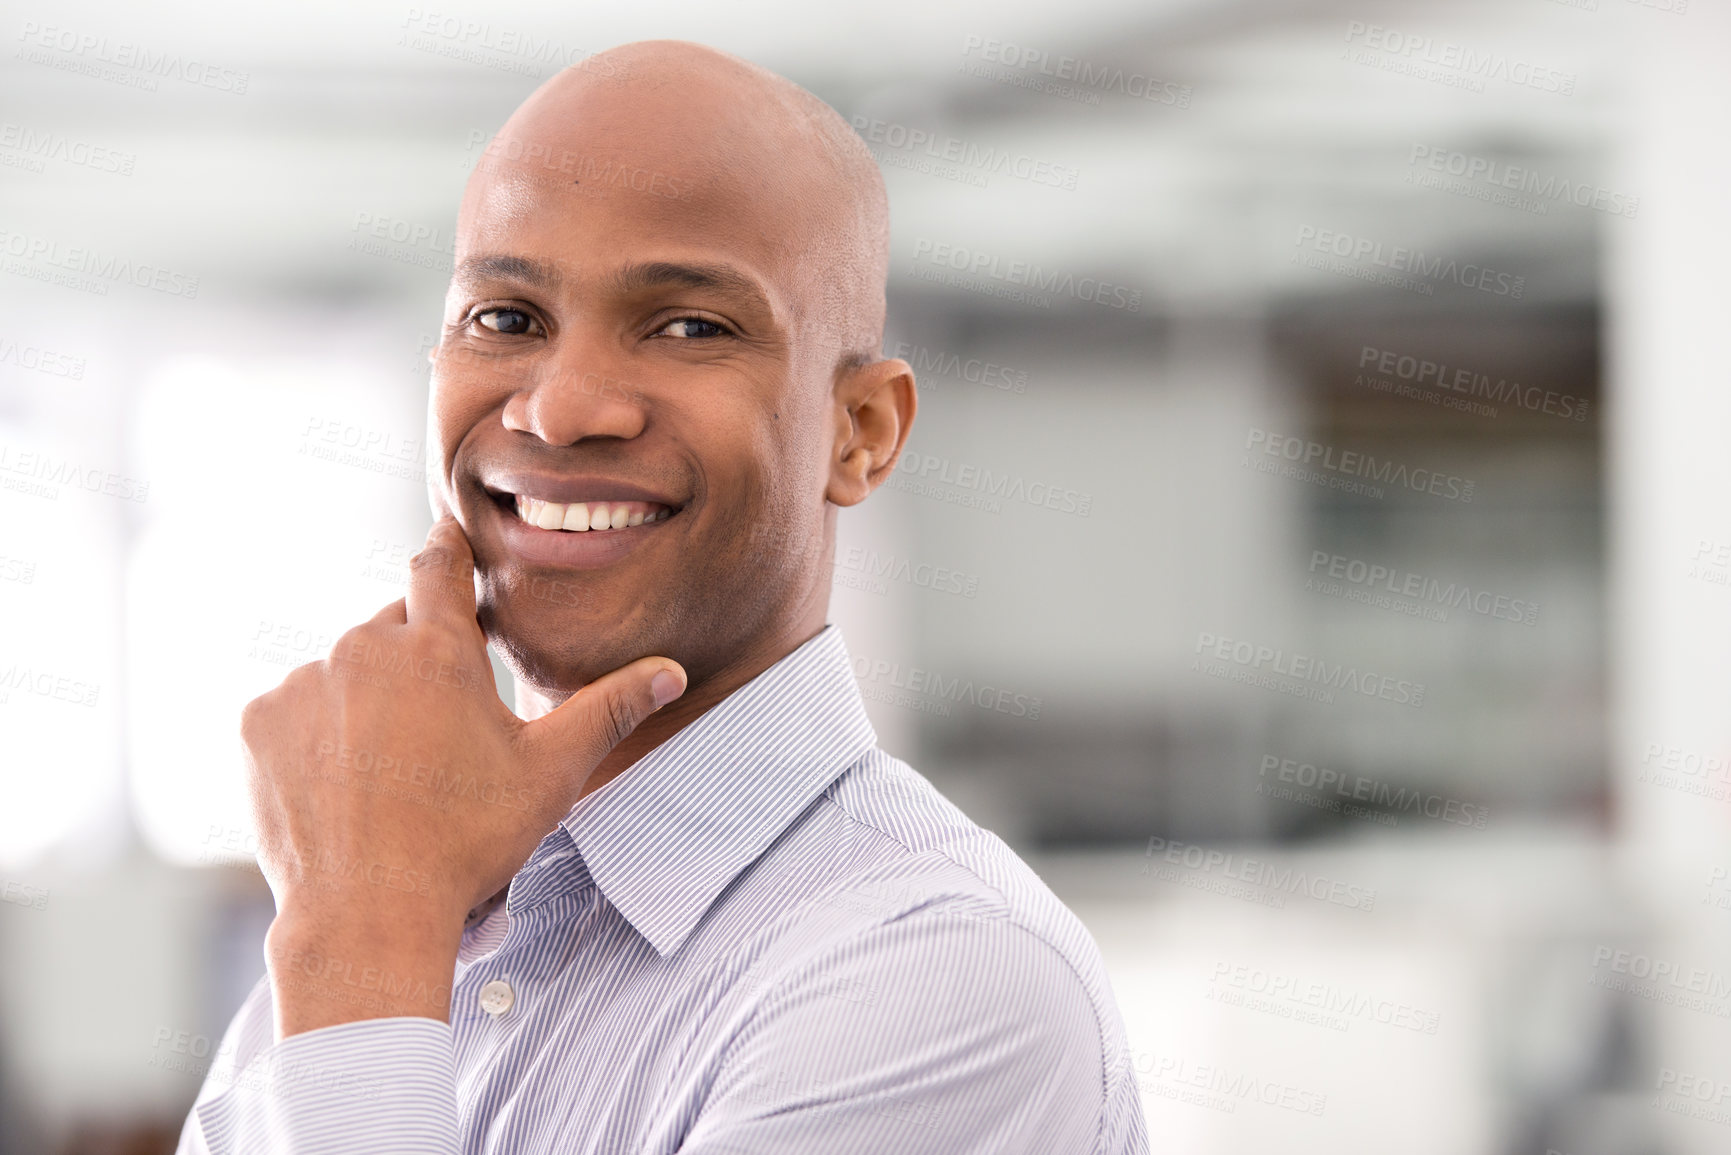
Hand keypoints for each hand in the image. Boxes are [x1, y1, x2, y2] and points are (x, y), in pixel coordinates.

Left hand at [239, 515, 684, 1036]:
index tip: (451, 538)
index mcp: (437, 650)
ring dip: (365, 697)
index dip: (450, 550)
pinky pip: (295, 708)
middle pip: (394, 628)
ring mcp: (304, 685)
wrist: (368, 915)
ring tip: (392, 767)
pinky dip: (316, 732)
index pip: (440, 564)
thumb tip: (671, 672)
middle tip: (441, 725)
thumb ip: (609, 709)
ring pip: (343, 670)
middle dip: (418, 660)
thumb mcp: (551, 773)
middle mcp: (362, 649)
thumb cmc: (468, 843)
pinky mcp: (259, 725)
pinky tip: (345, 780)